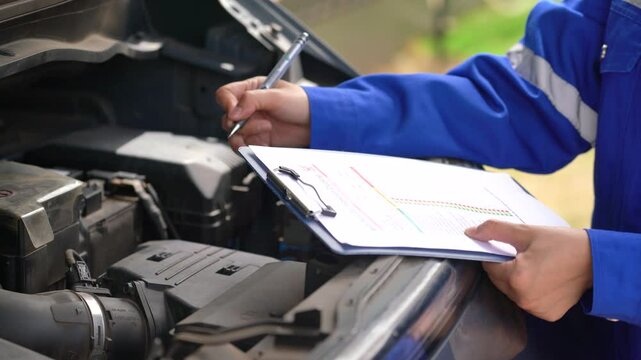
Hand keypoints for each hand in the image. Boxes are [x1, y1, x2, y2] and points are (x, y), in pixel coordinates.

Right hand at [216, 76, 310, 150]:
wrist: (316, 123)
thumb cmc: (302, 103)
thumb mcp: (277, 96)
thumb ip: (252, 100)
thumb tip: (234, 111)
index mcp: (251, 90)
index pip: (226, 95)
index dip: (226, 104)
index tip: (234, 112)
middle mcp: (249, 108)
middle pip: (227, 118)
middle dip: (239, 124)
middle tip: (257, 122)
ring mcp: (253, 125)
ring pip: (234, 135)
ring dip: (247, 135)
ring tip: (266, 130)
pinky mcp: (259, 139)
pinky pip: (246, 146)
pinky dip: (253, 146)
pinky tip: (266, 141)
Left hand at [465, 220, 592, 321]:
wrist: (597, 262)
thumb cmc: (562, 244)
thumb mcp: (527, 232)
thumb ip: (495, 231)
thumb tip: (470, 232)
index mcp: (516, 278)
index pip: (488, 266)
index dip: (495, 255)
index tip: (507, 247)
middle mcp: (523, 298)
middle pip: (499, 280)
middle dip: (506, 267)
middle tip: (526, 254)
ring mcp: (535, 309)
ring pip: (512, 292)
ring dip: (517, 280)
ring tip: (537, 265)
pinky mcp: (547, 314)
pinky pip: (528, 301)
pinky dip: (531, 291)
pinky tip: (545, 279)